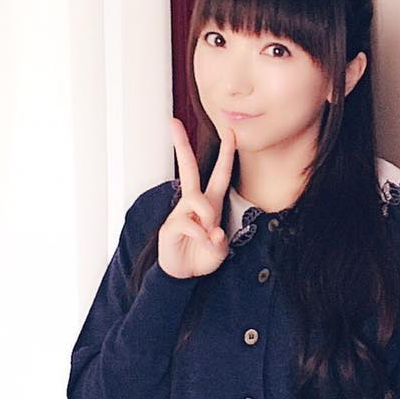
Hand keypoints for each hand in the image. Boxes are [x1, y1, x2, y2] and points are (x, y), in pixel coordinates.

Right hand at [158, 118, 234, 279]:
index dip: (226, 154)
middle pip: (188, 168)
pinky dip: (201, 236)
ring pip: (197, 199)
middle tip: (173, 123)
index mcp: (210, 204)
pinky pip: (189, 223)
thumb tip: (214, 231)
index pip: (219, 175)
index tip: (229, 132)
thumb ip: (220, 241)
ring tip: (210, 235)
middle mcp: (194, 204)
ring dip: (208, 216)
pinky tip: (202, 244)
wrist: (183, 275)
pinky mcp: (170, 226)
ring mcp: (180, 213)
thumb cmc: (201, 256)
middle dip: (182, 145)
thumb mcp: (220, 250)